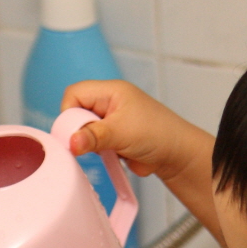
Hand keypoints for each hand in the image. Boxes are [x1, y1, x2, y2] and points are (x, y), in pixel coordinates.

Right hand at [61, 79, 222, 240]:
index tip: (75, 132)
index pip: (74, 93)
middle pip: (76, 112)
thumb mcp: (121, 132)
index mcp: (110, 91)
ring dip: (91, 143)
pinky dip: (98, 152)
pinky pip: (93, 144)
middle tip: (94, 143)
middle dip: (81, 130)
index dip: (69, 113)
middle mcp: (108, 103)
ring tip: (109, 148)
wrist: (177, 156)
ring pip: (83, 130)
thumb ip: (94, 137)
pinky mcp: (112, 139)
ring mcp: (110, 121)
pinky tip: (112, 155)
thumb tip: (71, 142)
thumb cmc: (159, 134)